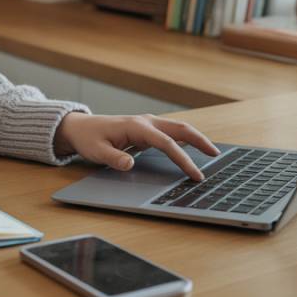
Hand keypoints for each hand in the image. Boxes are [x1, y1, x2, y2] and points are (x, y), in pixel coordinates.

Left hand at [53, 112, 219, 180]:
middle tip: (216, 155)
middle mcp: (146, 122)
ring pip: (177, 128)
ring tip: (211, 152)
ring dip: (195, 138)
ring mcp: (147, 124)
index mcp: (136, 127)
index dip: (183, 159)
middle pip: (180, 128)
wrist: (80, 127)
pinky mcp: (146, 129)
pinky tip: (193, 148)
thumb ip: (113, 158)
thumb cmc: (88, 139)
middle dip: (200, 140)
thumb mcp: (96, 151)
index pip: (166, 143)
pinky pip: (170, 133)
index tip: (195, 174)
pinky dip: (185, 139)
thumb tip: (129, 164)